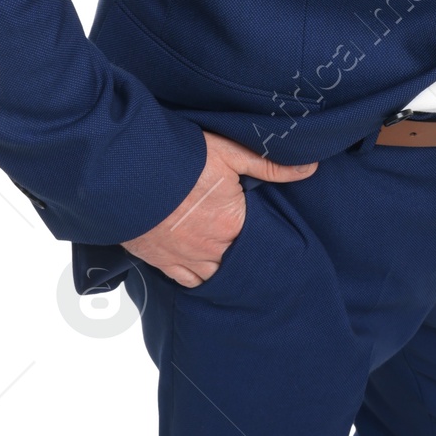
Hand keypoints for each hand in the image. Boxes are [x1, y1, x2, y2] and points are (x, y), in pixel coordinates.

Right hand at [121, 131, 316, 286]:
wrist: (126, 171)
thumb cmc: (179, 158)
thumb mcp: (228, 153)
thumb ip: (269, 165)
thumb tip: (309, 169)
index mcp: (232, 224)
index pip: (260, 241)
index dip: (265, 237)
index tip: (269, 233)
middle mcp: (212, 248)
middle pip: (238, 262)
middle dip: (245, 257)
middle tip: (251, 249)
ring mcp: (185, 258)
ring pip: (215, 276)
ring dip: (223, 270)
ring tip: (229, 261)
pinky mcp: (161, 261)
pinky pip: (188, 282)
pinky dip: (198, 279)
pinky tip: (205, 272)